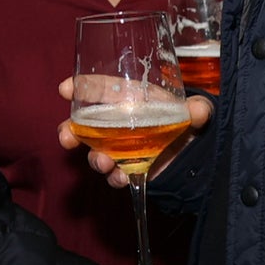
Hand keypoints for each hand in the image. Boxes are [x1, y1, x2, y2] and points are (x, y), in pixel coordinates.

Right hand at [55, 78, 212, 187]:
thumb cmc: (185, 120)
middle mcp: (118, 121)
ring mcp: (119, 146)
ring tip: (103, 162)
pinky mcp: (127, 167)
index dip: (82, 87)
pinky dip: (115, 177)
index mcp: (130, 98)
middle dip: (70, 130)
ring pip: (95, 151)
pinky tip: (122, 177)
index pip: (101, 88)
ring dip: (95, 158)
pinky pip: (114, 174)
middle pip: (85, 123)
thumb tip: (199, 111)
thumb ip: (198, 109)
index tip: (65, 89)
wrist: (192, 152)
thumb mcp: (195, 111)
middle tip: (67, 137)